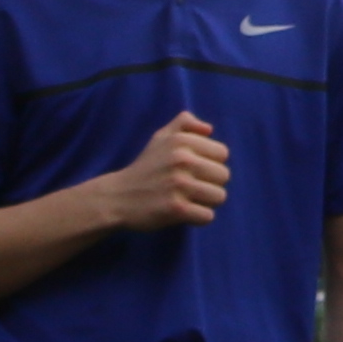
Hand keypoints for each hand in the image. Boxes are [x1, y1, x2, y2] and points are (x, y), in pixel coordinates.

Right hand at [86, 114, 235, 239]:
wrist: (118, 197)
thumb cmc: (146, 167)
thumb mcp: (160, 137)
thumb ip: (184, 123)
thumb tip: (209, 129)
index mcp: (181, 141)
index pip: (223, 153)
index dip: (211, 163)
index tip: (194, 169)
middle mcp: (182, 160)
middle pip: (224, 176)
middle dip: (211, 183)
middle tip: (191, 187)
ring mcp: (179, 185)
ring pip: (220, 196)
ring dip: (206, 202)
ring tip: (188, 199)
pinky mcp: (176, 208)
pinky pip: (208, 216)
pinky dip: (198, 218)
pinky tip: (184, 213)